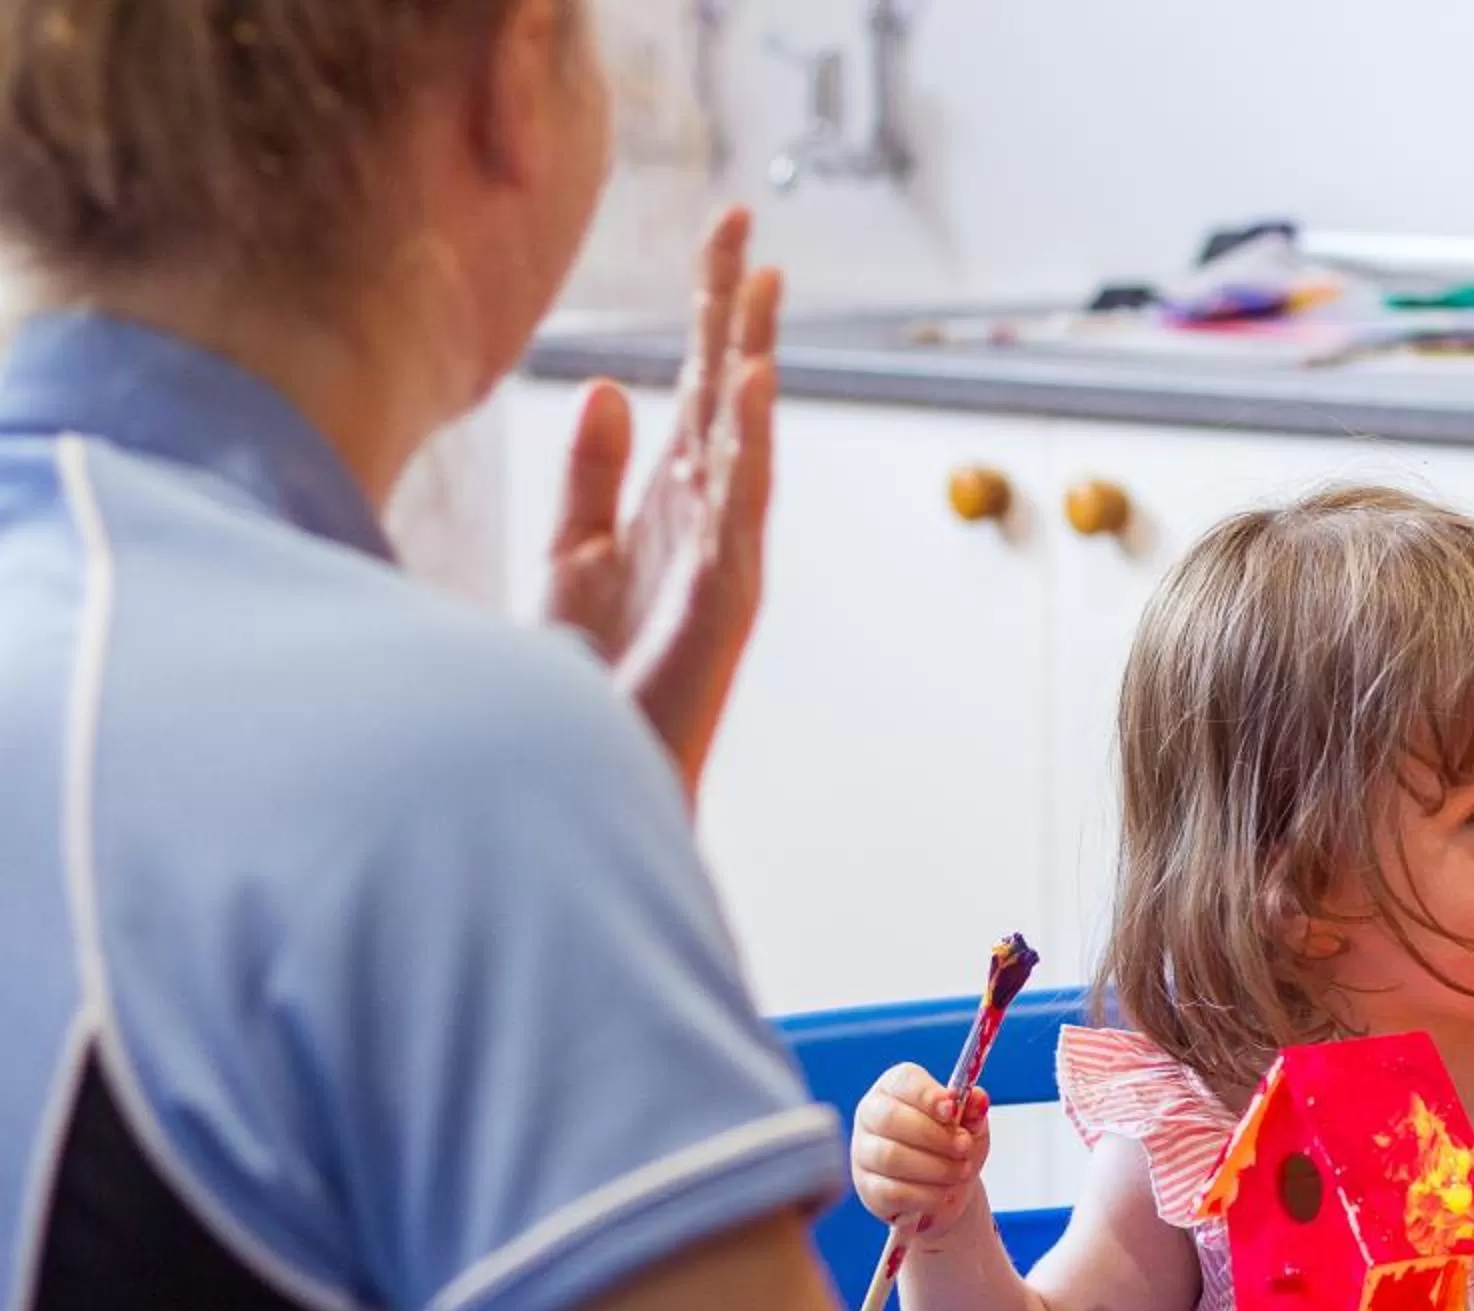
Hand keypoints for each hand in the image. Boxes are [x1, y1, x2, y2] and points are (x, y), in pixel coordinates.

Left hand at [543, 207, 780, 794]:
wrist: (592, 773)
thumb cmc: (586, 681)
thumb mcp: (571, 555)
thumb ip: (591, 475)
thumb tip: (607, 389)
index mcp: (672, 505)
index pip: (697, 389)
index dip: (711, 314)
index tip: (726, 240)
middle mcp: (707, 522)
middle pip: (727, 398)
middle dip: (736, 316)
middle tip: (747, 233)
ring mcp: (722, 559)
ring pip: (746, 442)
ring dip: (754, 364)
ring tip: (761, 291)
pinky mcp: (722, 600)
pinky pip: (740, 508)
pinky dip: (748, 444)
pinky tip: (748, 385)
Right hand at [852, 1063, 993, 1244]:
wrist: (947, 1188)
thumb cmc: (952, 1147)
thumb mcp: (970, 1125)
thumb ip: (973, 1111)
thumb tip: (978, 1098)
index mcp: (895, 1088)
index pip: (902, 1080)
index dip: (926, 1094)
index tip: (952, 1108)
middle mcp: (871, 1115)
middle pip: (891, 1118)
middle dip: (935, 1135)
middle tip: (964, 1147)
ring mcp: (863, 1152)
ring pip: (891, 1157)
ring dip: (936, 1167)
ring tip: (962, 1171)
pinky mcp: (868, 1188)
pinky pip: (893, 1191)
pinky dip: (928, 1195)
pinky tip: (946, 1193)